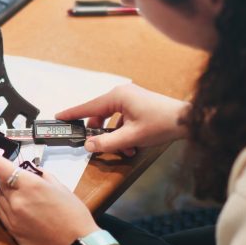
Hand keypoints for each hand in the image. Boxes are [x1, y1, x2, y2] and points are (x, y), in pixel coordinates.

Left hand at [0, 144, 99, 244]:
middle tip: (18, 178)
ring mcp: (12, 216)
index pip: (0, 166)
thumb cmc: (73, 216)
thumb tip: (31, 171)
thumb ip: (41, 176)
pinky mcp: (12, 230)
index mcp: (31, 185)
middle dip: (7, 177)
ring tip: (9, 186)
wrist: (77, 244)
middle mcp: (17, 200)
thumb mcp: (60, 187)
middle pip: (1, 181)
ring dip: (3, 189)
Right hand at [55, 83, 188, 155]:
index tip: (59, 117)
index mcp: (117, 97)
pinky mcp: (136, 105)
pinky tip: (131, 146)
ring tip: (123, 150)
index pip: (88, 107)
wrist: (187, 120)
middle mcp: (121, 94)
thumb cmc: (162, 123)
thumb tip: (89, 145)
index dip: (73, 114)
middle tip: (95, 145)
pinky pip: (121, 120)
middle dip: (100, 133)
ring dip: (113, 136)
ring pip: (111, 120)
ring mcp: (130, 99)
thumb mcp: (131, 137)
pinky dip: (122, 133)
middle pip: (99, 114)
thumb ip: (107, 142)